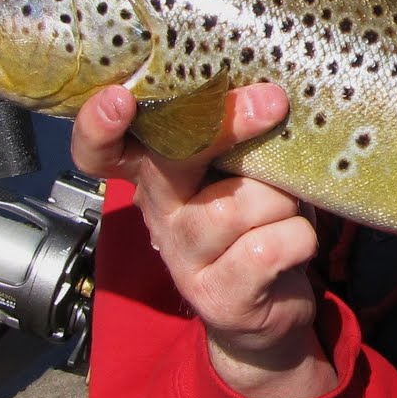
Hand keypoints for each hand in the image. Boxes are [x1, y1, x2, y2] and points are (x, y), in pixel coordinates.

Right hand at [72, 83, 336, 397]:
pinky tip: (292, 247)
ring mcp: (184, 257)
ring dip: (282, 200)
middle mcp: (161, 212)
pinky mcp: (216, 295)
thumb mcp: (244, 167)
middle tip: (272, 103)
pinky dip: (297, 238)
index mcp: (157, 172)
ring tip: (285, 211)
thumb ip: (239, 132)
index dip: (99, 125)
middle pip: (173, 159)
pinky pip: (269, 246)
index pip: (103, 148)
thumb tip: (268, 90)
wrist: (269, 307)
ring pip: (239, 203)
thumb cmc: (260, 218)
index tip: (118, 99)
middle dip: (227, 124)